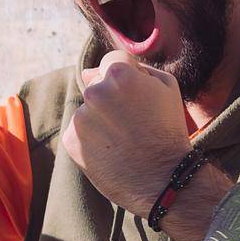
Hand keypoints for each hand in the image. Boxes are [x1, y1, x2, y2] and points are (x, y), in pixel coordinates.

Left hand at [62, 51, 192, 211]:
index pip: (112, 61)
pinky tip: (111, 150)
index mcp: (119, 74)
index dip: (127, 78)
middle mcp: (95, 93)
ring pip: (88, 110)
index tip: (137, 96)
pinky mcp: (71, 141)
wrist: (162, 179)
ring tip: (123, 139)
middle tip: (133, 122)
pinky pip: (79, 131)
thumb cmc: (168, 130)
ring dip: (100, 119)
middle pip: (97, 85)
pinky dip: (91, 139)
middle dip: (111, 98)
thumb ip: (136, 68)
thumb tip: (95, 70)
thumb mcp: (166, 87)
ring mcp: (80, 118)